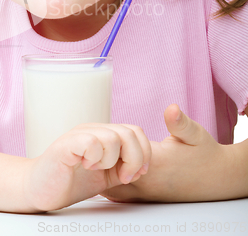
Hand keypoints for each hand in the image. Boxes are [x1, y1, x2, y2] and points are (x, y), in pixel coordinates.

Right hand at [23, 123, 150, 211]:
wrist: (39, 189)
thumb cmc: (70, 181)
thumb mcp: (105, 175)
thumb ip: (122, 167)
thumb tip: (141, 166)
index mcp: (104, 134)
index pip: (135, 132)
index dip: (143, 153)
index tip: (135, 174)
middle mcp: (93, 130)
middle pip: (130, 132)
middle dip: (134, 160)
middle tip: (122, 177)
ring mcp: (79, 134)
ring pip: (114, 137)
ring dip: (112, 160)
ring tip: (98, 169)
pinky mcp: (66, 144)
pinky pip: (92, 143)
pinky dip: (95, 158)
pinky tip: (86, 166)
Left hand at [100, 104, 228, 202]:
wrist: (217, 179)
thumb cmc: (203, 154)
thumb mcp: (195, 133)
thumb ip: (180, 123)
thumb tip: (171, 109)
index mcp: (154, 164)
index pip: (118, 158)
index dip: (104, 147)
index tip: (96, 136)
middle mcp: (147, 182)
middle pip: (108, 177)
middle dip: (97, 163)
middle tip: (90, 148)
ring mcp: (145, 193)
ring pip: (112, 188)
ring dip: (102, 173)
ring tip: (97, 156)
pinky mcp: (146, 198)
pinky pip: (120, 195)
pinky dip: (111, 183)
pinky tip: (109, 168)